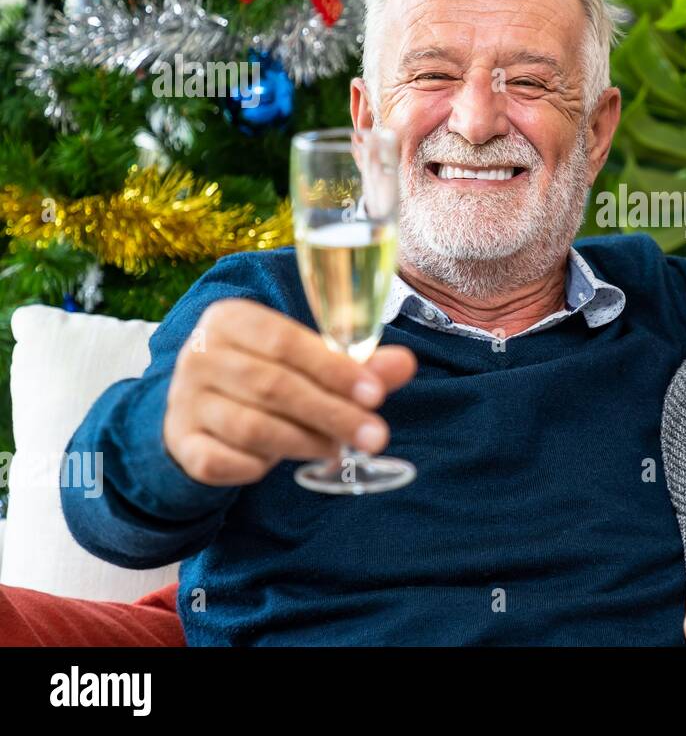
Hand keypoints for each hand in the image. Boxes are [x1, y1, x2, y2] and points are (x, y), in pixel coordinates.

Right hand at [163, 298, 417, 485]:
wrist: (199, 407)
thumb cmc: (267, 374)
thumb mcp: (307, 361)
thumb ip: (355, 364)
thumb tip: (405, 364)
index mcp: (231, 319)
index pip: (286, 341)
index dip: (335, 370)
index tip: (376, 395)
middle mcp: (199, 354)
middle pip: (273, 386)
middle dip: (332, 413)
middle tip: (375, 435)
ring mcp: (184, 400)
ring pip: (251, 427)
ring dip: (304, 442)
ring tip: (338, 448)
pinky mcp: (180, 442)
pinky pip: (222, 462)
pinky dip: (257, 467)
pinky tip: (283, 463)